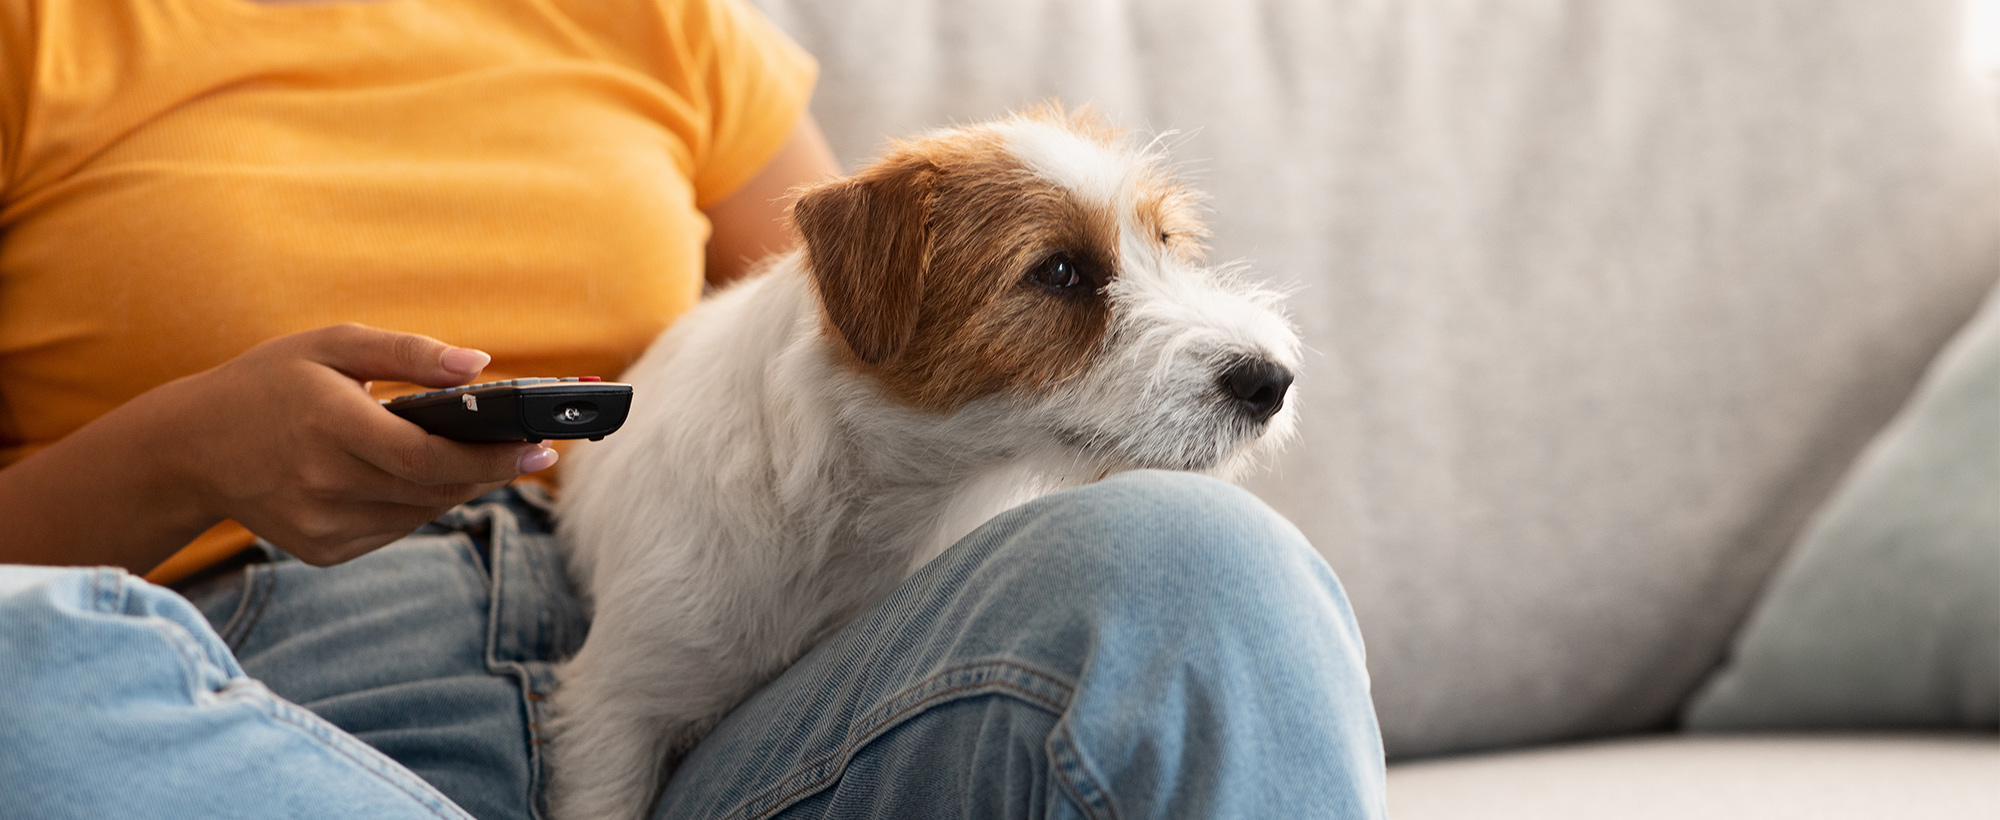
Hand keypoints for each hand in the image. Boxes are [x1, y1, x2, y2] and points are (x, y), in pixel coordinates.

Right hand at [145, 323, 554, 565]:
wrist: (190, 448)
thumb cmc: (269, 383)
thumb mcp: (333, 345)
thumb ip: (409, 353)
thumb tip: (480, 365)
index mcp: (329, 426)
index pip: (430, 458)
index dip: (493, 458)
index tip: (542, 447)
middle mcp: (324, 483)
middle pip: (436, 490)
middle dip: (491, 471)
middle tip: (531, 450)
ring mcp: (321, 524)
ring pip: (422, 513)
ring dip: (459, 487)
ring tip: (484, 456)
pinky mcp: (321, 550)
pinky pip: (395, 528)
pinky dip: (419, 504)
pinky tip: (422, 478)